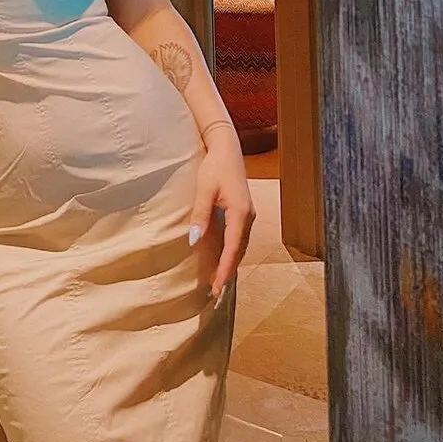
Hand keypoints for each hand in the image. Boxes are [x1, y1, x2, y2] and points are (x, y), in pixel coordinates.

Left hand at [189, 133, 255, 303]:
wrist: (227, 149)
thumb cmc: (214, 167)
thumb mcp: (204, 189)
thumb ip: (200, 214)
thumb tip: (193, 240)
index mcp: (240, 213)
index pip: (233, 248)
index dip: (225, 269)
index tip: (217, 286)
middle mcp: (249, 217)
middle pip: (239, 251)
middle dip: (228, 272)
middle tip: (215, 292)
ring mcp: (248, 215)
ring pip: (240, 246)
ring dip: (230, 263)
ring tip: (218, 281)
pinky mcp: (244, 212)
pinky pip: (239, 238)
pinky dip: (232, 252)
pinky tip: (223, 260)